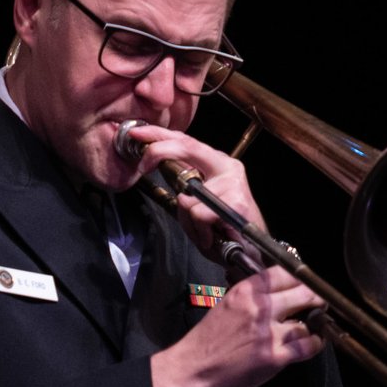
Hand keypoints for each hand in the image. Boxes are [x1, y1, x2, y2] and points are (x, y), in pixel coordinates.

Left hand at [120, 123, 269, 262]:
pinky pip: (198, 215)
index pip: (185, 141)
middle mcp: (226, 167)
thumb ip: (181, 186)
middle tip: (142, 164)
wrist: (250, 251)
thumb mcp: (195, 204)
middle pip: (187, 147)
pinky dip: (199, 231)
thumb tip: (157, 170)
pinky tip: (211, 236)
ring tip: (203, 231)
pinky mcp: (236, 202)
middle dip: (159, 151)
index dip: (159, 135)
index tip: (135, 134)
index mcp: (216, 163)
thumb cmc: (222, 228)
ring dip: (187, 221)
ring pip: (187, 197)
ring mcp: (232, 183)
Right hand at [149, 266, 325, 386]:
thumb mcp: (226, 305)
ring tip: (312, 327)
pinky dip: (315, 343)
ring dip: (313, 325)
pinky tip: (314, 343)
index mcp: (245, 292)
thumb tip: (277, 293)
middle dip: (315, 298)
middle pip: (304, 293)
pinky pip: (307, 346)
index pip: (284, 273)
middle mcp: (259, 308)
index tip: (305, 285)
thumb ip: (251, 297)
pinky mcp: (274, 357)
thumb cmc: (207, 340)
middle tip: (318, 303)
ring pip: (307, 322)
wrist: (193, 369)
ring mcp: (268, 333)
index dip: (300, 279)